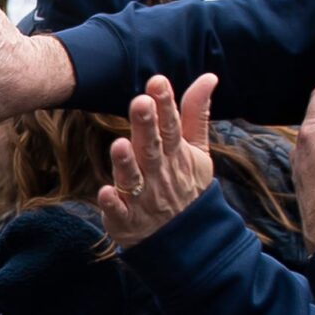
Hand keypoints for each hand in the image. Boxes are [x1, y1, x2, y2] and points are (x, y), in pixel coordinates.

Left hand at [99, 74, 218, 247]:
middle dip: (146, 125)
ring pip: (133, 178)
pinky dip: (113, 204)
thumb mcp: (197, 151)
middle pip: (152, 148)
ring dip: (126, 163)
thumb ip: (195, 113)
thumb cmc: (186, 184)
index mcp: (176, 154)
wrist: (186, 238)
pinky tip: (105, 193)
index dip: (165, 104)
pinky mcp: (127, 220)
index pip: (171, 126)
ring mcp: (143, 198)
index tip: (157, 82)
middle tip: (140, 103)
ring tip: (119, 144)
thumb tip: (209, 76)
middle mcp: (159, 174)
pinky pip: (119, 211)